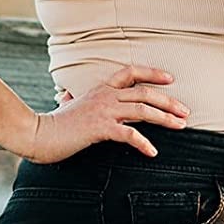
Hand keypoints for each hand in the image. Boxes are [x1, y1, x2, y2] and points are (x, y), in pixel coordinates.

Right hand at [23, 64, 189, 163]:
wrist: (37, 134)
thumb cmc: (53, 123)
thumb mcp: (66, 105)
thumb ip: (71, 98)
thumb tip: (64, 95)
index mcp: (101, 88)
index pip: (131, 72)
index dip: (153, 73)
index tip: (171, 79)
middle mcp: (106, 95)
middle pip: (146, 93)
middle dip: (169, 102)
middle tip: (186, 111)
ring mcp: (104, 110)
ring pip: (143, 110)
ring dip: (165, 118)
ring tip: (181, 125)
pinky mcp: (100, 128)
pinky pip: (129, 134)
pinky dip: (144, 143)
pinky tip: (152, 151)